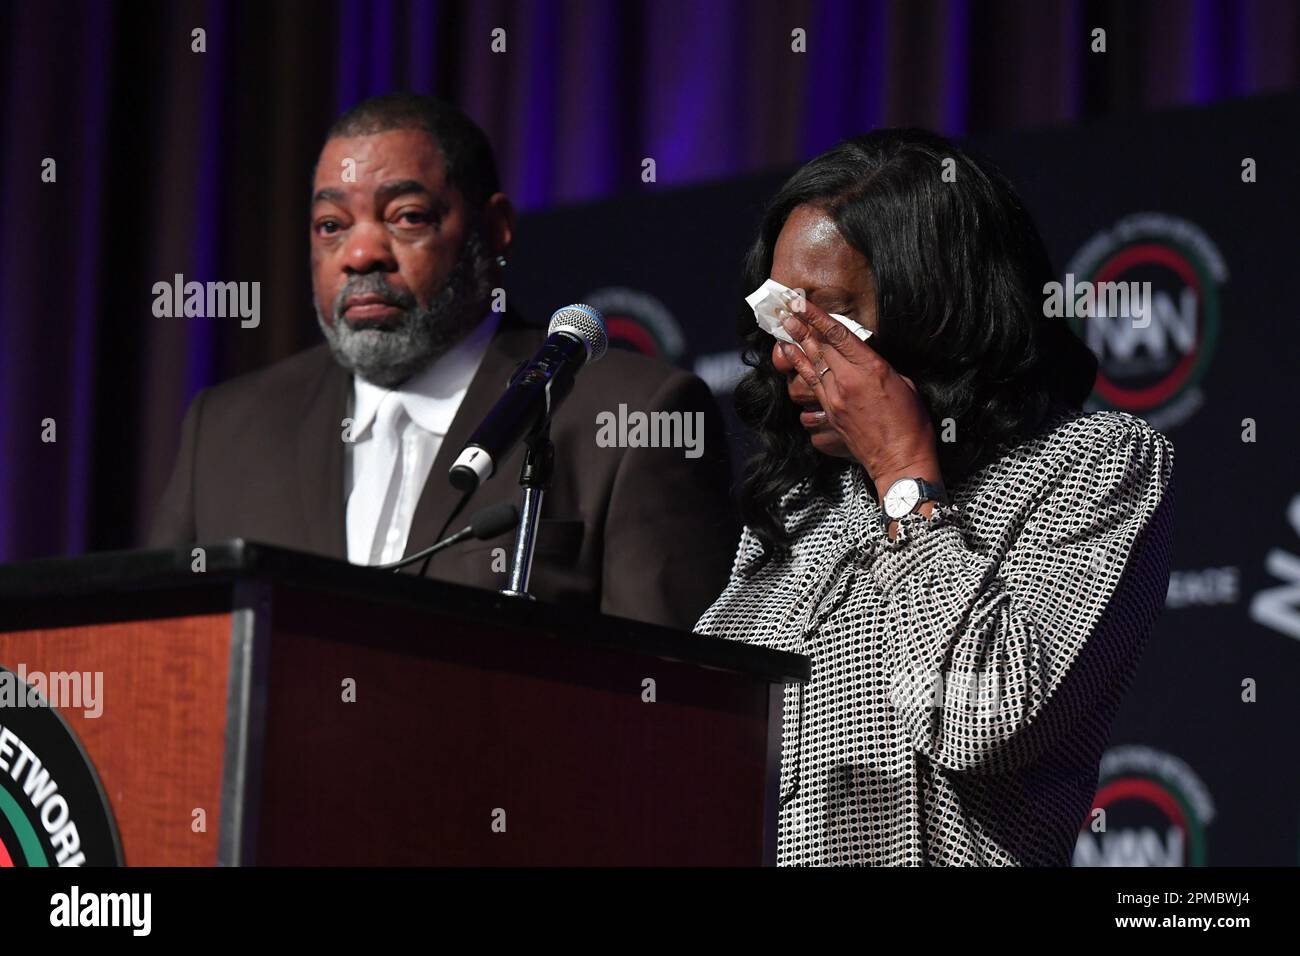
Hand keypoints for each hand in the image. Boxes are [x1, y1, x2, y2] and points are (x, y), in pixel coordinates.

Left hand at [777, 299, 940, 496]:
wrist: (900, 461)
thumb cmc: (911, 424)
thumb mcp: (905, 384)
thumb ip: (880, 367)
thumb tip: (865, 360)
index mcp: (870, 368)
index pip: (837, 335)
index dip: (816, 316)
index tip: (800, 302)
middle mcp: (847, 381)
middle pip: (818, 347)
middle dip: (800, 326)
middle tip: (784, 311)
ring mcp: (834, 400)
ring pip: (809, 367)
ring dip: (795, 347)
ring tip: (783, 330)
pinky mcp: (829, 416)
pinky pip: (810, 388)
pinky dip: (800, 372)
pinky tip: (793, 362)